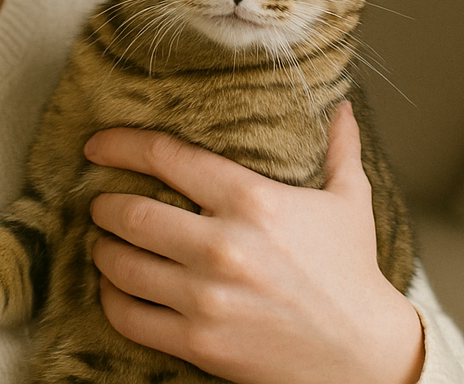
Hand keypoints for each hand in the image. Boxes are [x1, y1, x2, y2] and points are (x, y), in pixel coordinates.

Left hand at [84, 101, 422, 383]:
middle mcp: (223, 246)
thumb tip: (342, 105)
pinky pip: (129, 316)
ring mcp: (208, 298)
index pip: (167, 157)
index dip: (121, 145)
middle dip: (105, 205)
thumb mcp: (349, 202)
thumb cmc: (354, 275)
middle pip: (131, 213)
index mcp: (252, 200)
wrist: (366, 357)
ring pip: (121, 265)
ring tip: (104, 244)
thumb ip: (339, 149)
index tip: (97, 146)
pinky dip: (111, 299)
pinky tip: (115, 289)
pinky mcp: (200, 343)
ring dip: (103, 250)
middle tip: (100, 203)